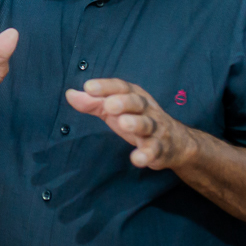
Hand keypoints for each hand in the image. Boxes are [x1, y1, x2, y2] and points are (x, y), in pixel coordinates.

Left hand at [65, 79, 194, 169]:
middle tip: (109, 105)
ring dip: (136, 124)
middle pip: (136, 102)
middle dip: (123, 102)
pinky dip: (146, 154)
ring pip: (147, 124)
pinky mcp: (161, 148)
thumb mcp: (113, 109)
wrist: (175, 142)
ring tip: (124, 124)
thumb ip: (92, 102)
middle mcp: (146, 109)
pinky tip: (137, 159)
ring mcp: (155, 129)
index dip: (105, 86)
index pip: (120, 87)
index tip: (88, 87)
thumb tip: (70, 93)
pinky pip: (155, 150)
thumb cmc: (136, 119)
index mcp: (134, 95)